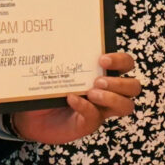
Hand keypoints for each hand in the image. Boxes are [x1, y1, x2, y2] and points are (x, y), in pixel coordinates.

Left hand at [9, 53, 143, 144]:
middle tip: (97, 80)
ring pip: (126, 105)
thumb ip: (63, 60)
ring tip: (92, 93)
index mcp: (104, 73)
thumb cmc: (46, 88)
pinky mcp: (89, 124)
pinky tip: (70, 99)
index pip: (126, 64)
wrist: (31, 115)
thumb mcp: (55, 70)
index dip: (121, 60)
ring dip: (112, 98)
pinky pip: (95, 117)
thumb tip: (60, 40)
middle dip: (120, 82)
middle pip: (134, 86)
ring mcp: (101, 109)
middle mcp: (108, 91)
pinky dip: (84, 107)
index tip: (102, 59)